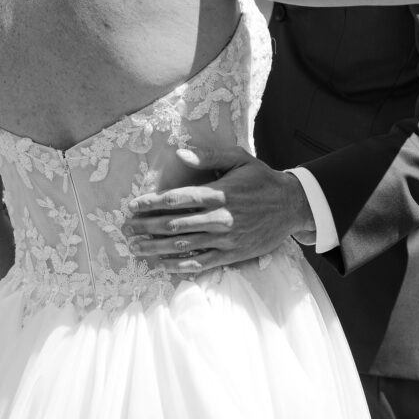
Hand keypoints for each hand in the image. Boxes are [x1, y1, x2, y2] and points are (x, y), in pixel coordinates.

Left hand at [123, 145, 314, 273]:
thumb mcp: (239, 158)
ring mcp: (225, 238)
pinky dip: (180, 265)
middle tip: (126, 229)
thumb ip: (209, 156)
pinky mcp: (233, 254)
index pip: (177, 199)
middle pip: (174, 224)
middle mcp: (219, 217)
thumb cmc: (262, 179)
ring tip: (136, 248)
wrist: (292, 206)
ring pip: (184, 245)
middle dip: (146, 227)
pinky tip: (163, 265)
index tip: (133, 206)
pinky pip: (202, 263)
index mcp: (218, 192)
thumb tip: (180, 152)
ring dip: (156, 248)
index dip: (151, 203)